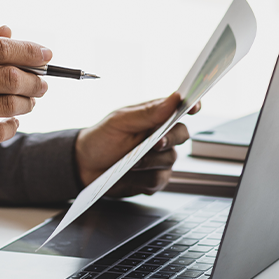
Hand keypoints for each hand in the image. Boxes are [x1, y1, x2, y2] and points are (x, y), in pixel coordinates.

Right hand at [0, 26, 50, 168]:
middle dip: (35, 79)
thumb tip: (8, 31)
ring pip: (8, 106)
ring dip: (27, 103)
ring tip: (29, 101)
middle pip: (9, 77)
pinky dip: (11, 125)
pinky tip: (11, 121)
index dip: (28, 50)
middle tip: (43, 82)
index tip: (45, 54)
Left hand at [75, 94, 200, 196]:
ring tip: (130, 162)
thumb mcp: (120, 121)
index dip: (191, 106)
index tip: (194, 107)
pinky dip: (145, 178)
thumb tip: (174, 98)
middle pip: (181, 135)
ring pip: (170, 159)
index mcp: (154, 117)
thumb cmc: (101, 139)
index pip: (180, 109)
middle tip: (155, 143)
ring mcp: (159, 159)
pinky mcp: (153, 179)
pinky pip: (160, 179)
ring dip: (150, 161)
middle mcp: (161, 137)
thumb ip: (148, 112)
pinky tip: (131, 175)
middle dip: (169, 139)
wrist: (85, 166)